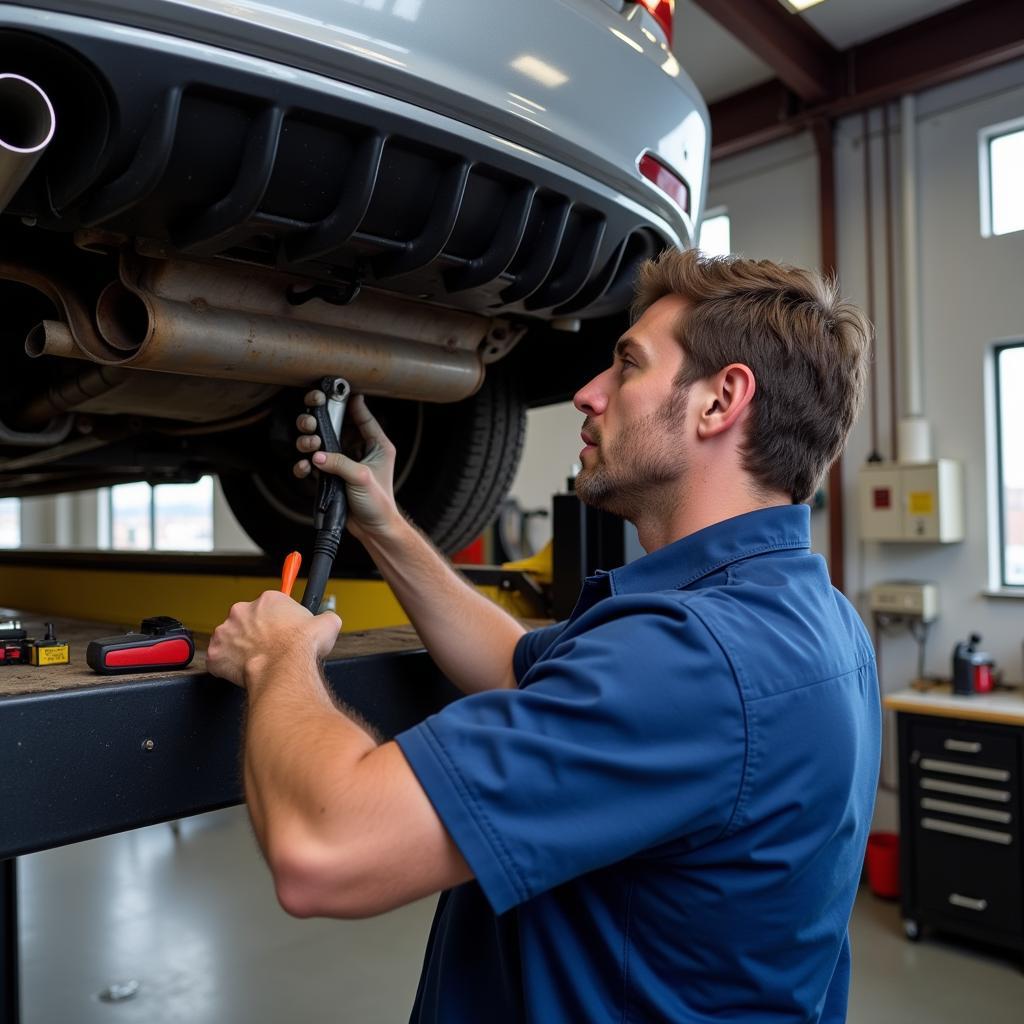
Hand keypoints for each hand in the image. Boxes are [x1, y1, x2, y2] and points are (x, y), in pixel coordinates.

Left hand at [207, 590, 340, 689]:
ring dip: (241, 648)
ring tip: (258, 661)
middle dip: (256, 633)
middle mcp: (242, 611)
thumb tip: (329, 620)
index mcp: (268, 600)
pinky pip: (218, 660)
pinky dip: (227, 666)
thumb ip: (325, 617)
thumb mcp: (327, 624)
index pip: (271, 605)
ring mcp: (226, 632)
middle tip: (271, 648)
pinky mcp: (215, 654)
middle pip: (247, 620)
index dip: (278, 620)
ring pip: (231, 639)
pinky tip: (243, 671)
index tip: (282, 628)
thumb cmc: (301, 648)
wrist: (285, 669)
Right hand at [294, 392, 400, 539]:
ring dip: (310, 441)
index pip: (363, 417)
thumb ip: (339, 463)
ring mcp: (344, 462)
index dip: (350, 403)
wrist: (373, 530)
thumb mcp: (361, 478)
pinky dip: (306, 464)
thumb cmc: (378, 504)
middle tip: (310, 423)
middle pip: (336, 426)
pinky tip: (305, 468)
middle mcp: (359, 450)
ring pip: (321, 442)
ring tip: (308, 447)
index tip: (336, 392)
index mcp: (376, 445)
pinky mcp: (332, 476)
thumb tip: (317, 454)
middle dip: (320, 423)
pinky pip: (314, 463)